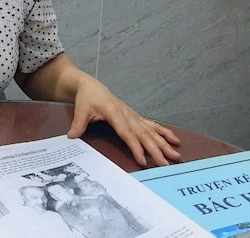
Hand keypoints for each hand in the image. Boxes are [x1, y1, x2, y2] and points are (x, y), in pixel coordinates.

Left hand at [67, 77, 181, 166]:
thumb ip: (78, 123)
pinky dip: (164, 133)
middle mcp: (128, 115)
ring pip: (151, 132)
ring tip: (177, 154)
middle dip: (156, 150)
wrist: (92, 86)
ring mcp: (134, 116)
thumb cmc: (87, 98)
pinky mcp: (136, 117)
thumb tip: (72, 136)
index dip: (135, 147)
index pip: (127, 133)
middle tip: (166, 163)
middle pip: (144, 135)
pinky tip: (175, 140)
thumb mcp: (81, 109)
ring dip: (165, 144)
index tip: (143, 160)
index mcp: (115, 113)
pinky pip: (152, 126)